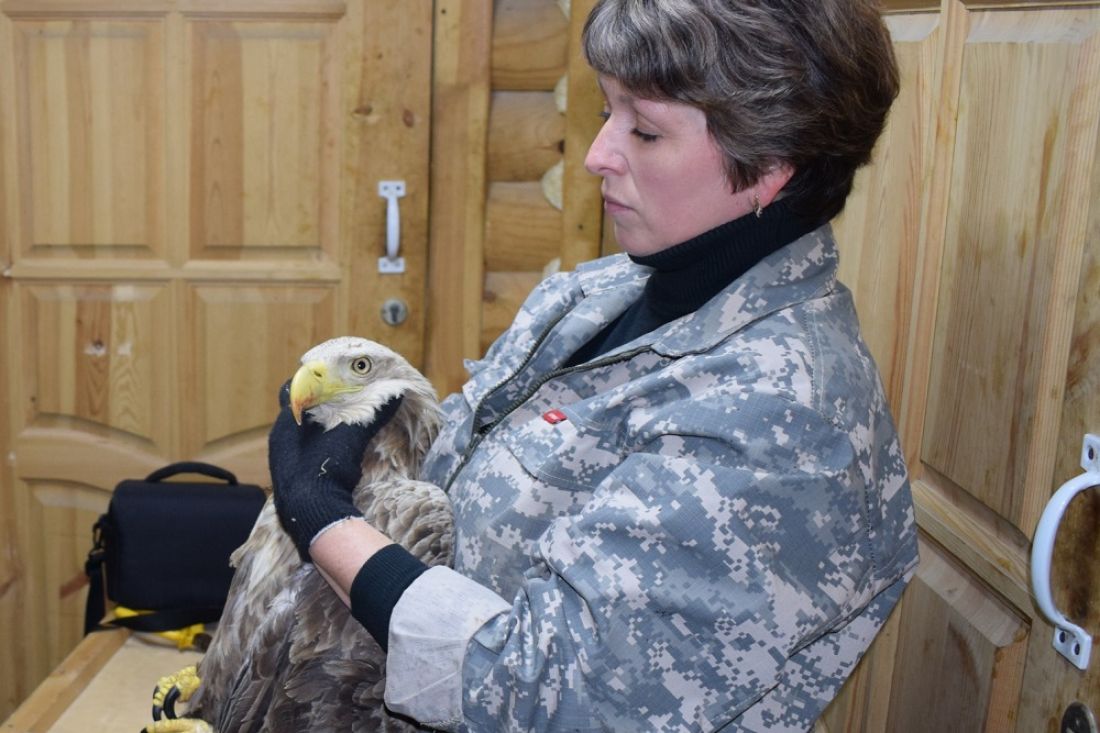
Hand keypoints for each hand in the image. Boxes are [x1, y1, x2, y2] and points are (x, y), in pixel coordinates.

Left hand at [267, 382, 375, 560]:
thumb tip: (396, 392)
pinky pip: (301, 455)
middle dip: (315, 406)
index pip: (289, 390)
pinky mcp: (289, 480)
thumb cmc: (324, 469)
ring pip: (298, 436)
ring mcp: (282, 462)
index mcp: (286, 423)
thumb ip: (373, 413)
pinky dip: (315, 449)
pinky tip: (334, 453)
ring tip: (340, 424)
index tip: (327, 379)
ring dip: (316, 430)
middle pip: (295, 413)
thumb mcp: (352, 436)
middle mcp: (279, 440)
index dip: (308, 383)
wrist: (311, 515)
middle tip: (338, 400)